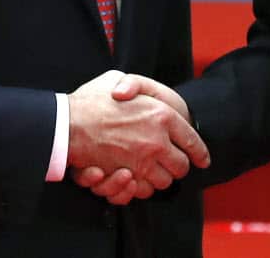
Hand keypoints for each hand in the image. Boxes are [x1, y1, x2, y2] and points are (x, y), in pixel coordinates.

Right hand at [67, 71, 208, 202]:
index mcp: (162, 115)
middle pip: (181, 167)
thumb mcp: (118, 78)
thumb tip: (144, 95)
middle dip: (178, 167)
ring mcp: (142, 161)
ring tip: (152, 170)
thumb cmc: (91, 100)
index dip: (200, 152)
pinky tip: (136, 179)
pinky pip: (144, 191)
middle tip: (171, 163)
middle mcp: (157, 141)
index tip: (203, 159)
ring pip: (164, 182)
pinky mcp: (126, 177)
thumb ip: (138, 85)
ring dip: (160, 178)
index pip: (192, 141)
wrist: (66, 124)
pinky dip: (142, 188)